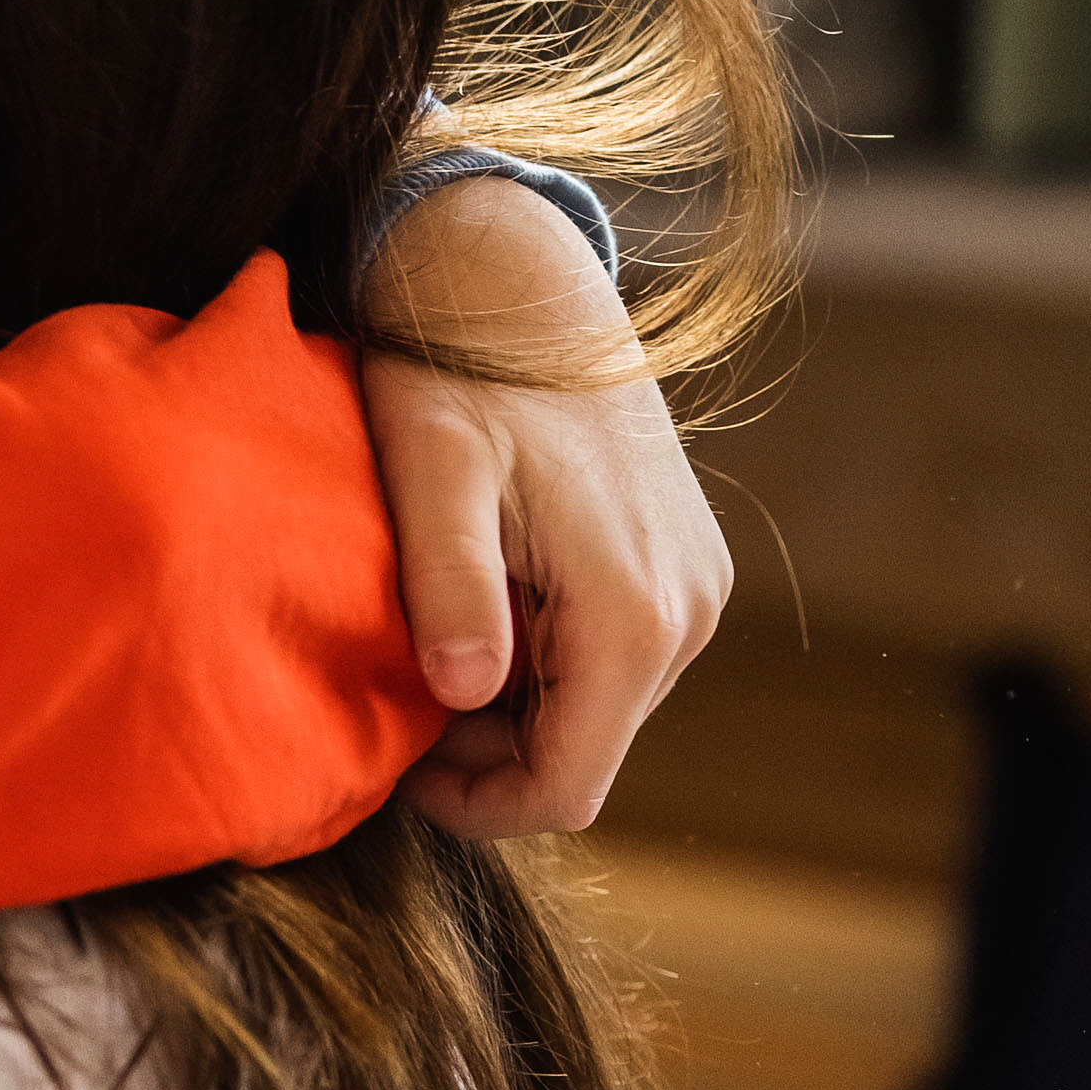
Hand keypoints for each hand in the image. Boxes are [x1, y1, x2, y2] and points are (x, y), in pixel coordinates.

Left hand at [357, 177, 730, 836]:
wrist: (521, 283)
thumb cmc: (461, 371)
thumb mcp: (434, 473)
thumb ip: (451, 583)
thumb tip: (466, 692)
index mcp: (634, 613)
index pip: (567, 789)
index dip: (477, 806)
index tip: (397, 769)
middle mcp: (687, 614)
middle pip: (583, 754)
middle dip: (487, 753)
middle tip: (399, 692)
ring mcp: (693, 590)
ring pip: (596, 711)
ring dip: (511, 704)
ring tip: (432, 634)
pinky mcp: (681, 567)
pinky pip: (609, 659)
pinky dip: (539, 659)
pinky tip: (480, 601)